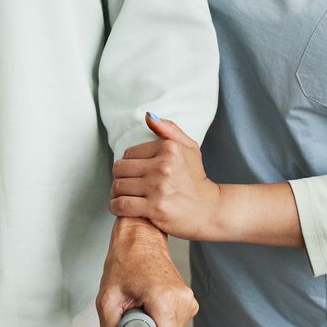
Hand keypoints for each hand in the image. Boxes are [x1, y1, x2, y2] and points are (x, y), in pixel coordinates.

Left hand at [95, 217, 197, 326]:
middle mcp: (182, 300)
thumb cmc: (125, 262)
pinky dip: (159, 319)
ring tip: (141, 304)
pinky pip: (173, 325)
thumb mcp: (106, 299)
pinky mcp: (189, 302)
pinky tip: (150, 303)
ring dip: (153, 326)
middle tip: (134, 313)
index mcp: (164, 299)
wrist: (141, 240)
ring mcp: (188, 301)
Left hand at [111, 112, 223, 241]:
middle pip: (120, 169)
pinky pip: (122, 204)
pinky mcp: (155, 209)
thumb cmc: (196, 179)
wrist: (210, 210)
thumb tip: (148, 116)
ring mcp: (159, 188)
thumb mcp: (189, 148)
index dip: (128, 164)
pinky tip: (121, 207)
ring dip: (117, 193)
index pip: (128, 153)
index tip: (134, 173)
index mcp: (169, 149)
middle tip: (127, 185)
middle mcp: (163, 166)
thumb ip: (169, 129)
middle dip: (120, 178)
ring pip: (118, 187)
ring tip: (124, 196)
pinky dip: (116, 206)